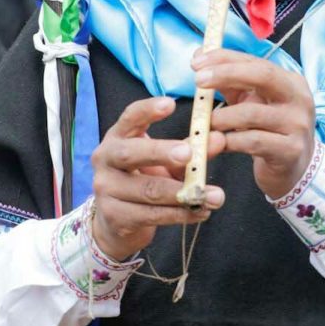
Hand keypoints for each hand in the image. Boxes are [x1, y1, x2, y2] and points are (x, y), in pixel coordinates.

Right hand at [90, 96, 225, 261]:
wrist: (117, 221)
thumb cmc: (144, 181)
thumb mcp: (165, 162)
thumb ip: (190, 151)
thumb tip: (219, 139)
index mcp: (117, 138)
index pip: (129, 118)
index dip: (148, 110)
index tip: (170, 103)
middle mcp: (105, 160)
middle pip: (131, 153)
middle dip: (161, 152)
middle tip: (188, 153)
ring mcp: (106, 190)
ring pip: (148, 191)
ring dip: (185, 193)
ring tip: (215, 196)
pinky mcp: (115, 217)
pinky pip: (152, 215)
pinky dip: (181, 214)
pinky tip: (202, 211)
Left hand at [193, 49, 314, 198]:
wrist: (294, 169)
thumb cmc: (268, 130)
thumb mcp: (251, 102)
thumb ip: (228, 82)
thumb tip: (199, 57)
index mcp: (289, 81)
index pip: (255, 62)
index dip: (225, 59)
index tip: (196, 63)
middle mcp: (299, 98)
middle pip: (263, 75)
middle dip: (226, 74)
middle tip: (198, 81)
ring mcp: (298, 125)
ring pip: (252, 113)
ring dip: (222, 116)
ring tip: (206, 123)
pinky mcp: (291, 150)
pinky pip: (253, 141)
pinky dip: (230, 140)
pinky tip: (218, 143)